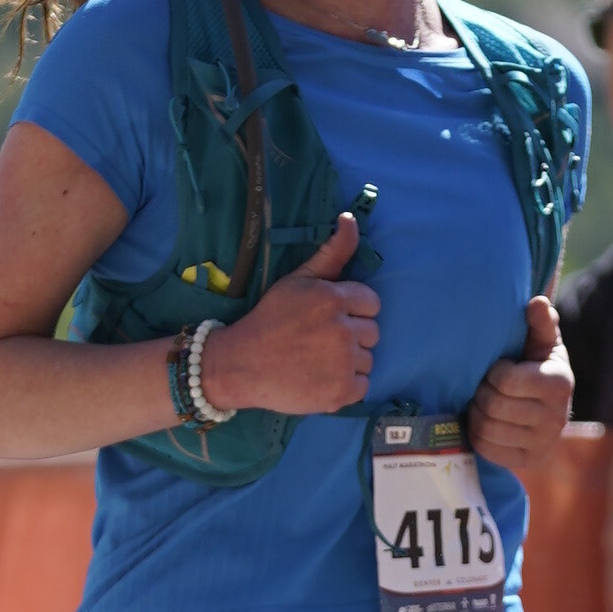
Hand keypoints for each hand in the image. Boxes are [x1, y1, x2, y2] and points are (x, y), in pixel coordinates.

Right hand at [204, 214, 379, 415]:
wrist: (240, 364)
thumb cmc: (270, 319)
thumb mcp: (298, 280)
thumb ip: (331, 252)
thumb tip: (350, 219)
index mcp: (334, 299)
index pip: (371, 303)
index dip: (352, 311)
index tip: (328, 319)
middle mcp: (343, 330)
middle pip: (372, 332)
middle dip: (352, 335)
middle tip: (319, 341)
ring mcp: (343, 363)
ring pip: (368, 360)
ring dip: (350, 362)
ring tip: (318, 360)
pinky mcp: (341, 392)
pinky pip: (363, 385)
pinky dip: (347, 386)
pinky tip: (322, 378)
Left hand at [467, 298, 573, 477]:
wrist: (548, 408)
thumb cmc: (538, 366)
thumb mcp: (542, 342)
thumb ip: (540, 322)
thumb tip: (536, 302)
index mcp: (559, 383)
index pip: (506, 381)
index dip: (493, 372)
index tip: (499, 368)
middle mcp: (556, 418)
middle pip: (494, 406)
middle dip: (482, 393)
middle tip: (485, 387)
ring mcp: (543, 444)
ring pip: (487, 429)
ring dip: (477, 413)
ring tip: (484, 403)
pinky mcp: (527, 461)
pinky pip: (487, 449)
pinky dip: (478, 434)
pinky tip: (486, 422)